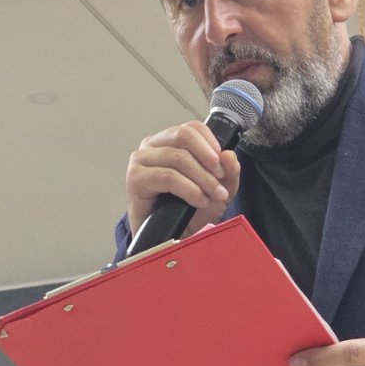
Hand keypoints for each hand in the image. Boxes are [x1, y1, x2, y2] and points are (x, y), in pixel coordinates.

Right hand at [125, 123, 240, 240]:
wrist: (169, 238)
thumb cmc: (188, 211)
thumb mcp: (218, 190)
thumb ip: (228, 173)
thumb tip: (228, 155)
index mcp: (170, 141)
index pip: (191, 127)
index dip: (211, 143)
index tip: (222, 164)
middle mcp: (152, 146)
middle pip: (183, 136)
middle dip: (207, 158)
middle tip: (220, 179)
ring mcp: (141, 160)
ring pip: (178, 157)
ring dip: (202, 178)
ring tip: (213, 195)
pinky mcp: (136, 178)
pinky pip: (167, 177)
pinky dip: (189, 189)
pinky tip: (198, 200)